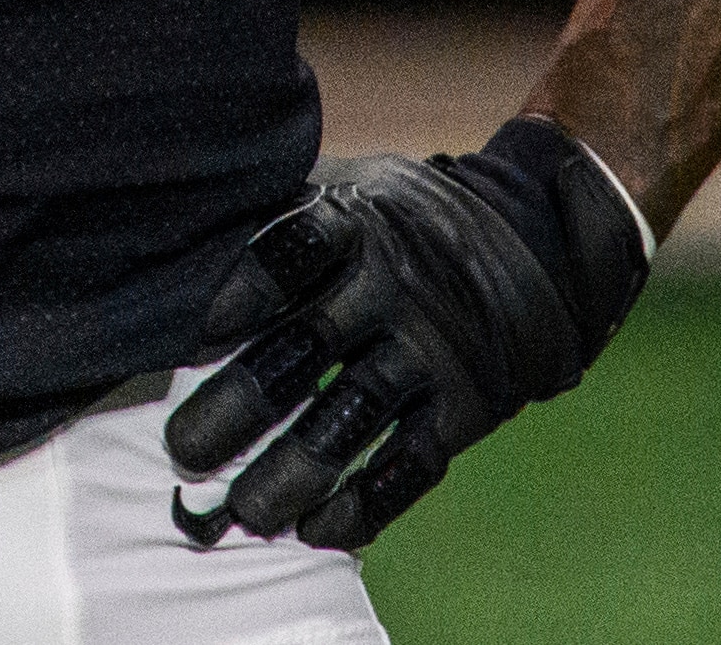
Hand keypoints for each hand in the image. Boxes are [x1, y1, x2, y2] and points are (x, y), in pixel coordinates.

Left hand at [166, 117, 650, 550]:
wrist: (540, 237)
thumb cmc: (407, 219)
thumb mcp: (354, 191)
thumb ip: (282, 220)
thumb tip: (180, 254)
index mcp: (357, 225)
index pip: (287, 256)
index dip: (236, 297)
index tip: (190, 339)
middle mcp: (394, 288)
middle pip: (304, 351)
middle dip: (238, 406)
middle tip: (185, 449)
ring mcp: (434, 349)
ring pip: (352, 420)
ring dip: (291, 472)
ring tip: (244, 511)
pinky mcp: (468, 404)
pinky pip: (410, 466)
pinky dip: (362, 504)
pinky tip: (315, 530)